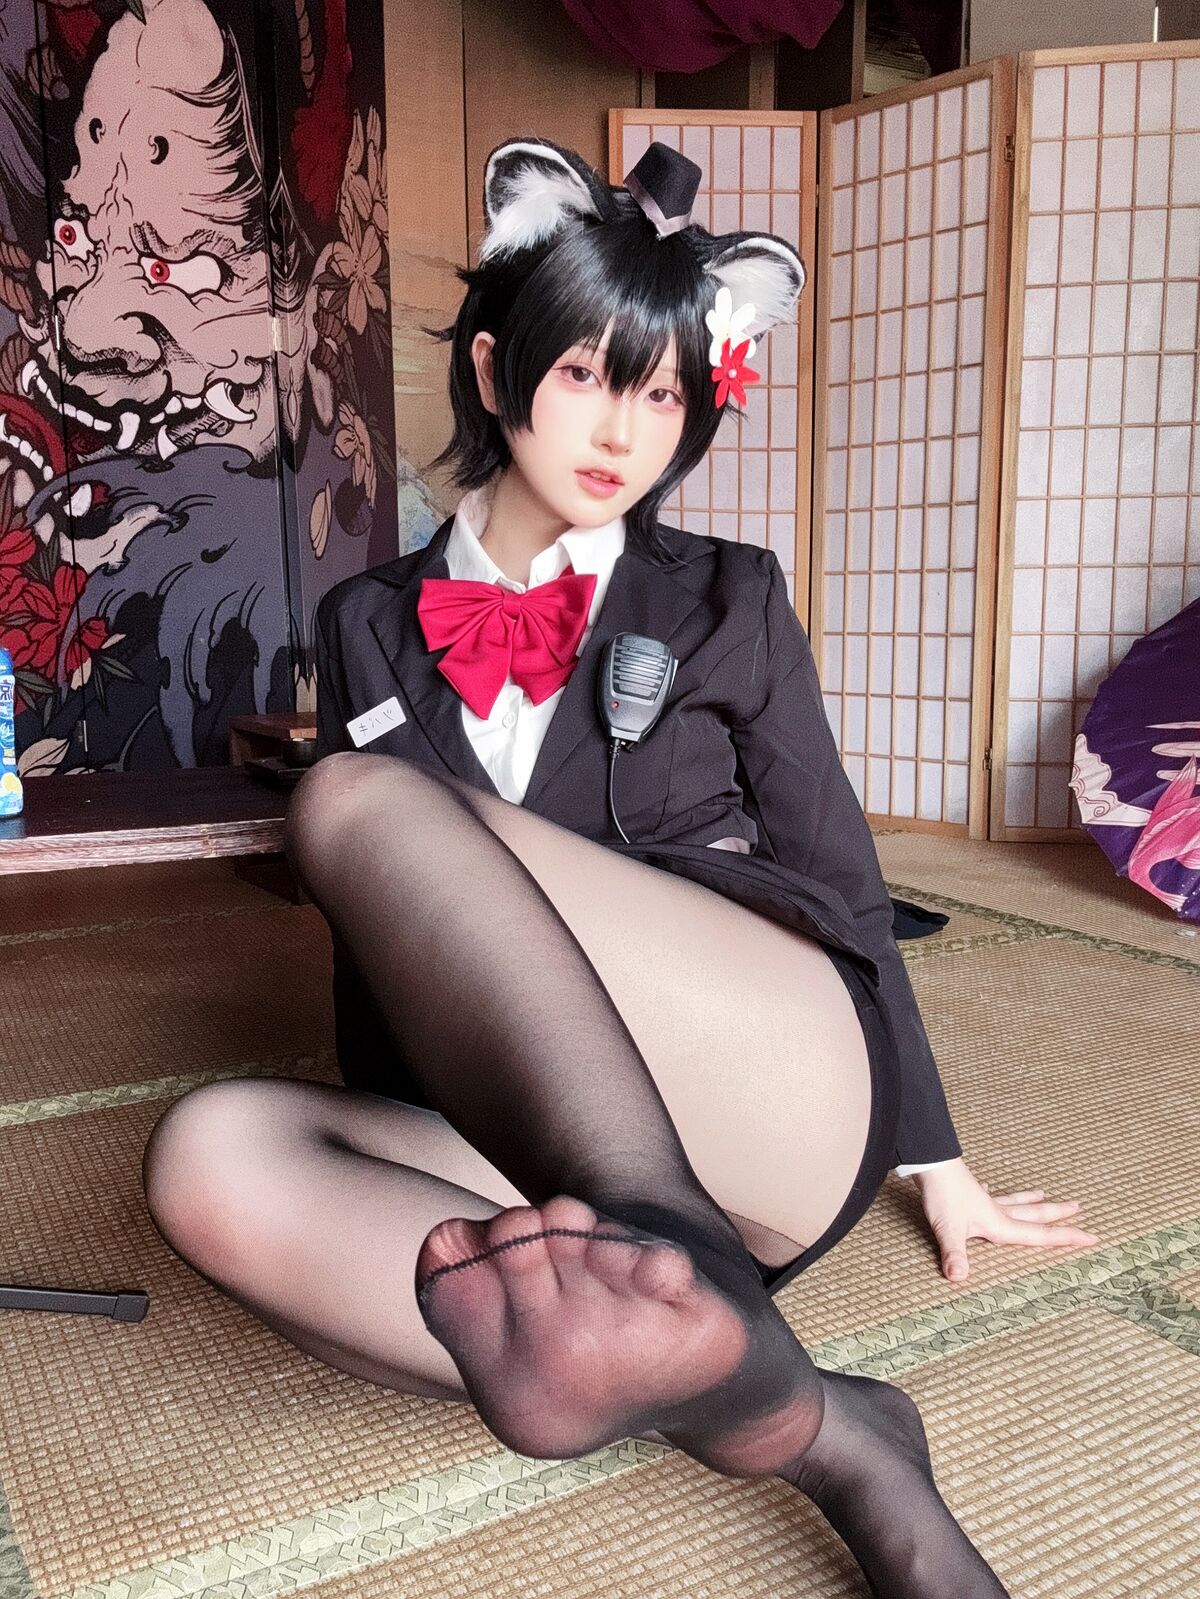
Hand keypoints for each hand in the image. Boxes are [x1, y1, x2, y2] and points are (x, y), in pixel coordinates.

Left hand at [909, 1157, 1099, 1281]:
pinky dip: (992, 1192)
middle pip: (1033, 1214)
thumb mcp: (950, 1230)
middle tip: (1079, 1207)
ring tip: (1043, 1193)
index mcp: (1000, 1224)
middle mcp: (996, 1211)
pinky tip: (988, 1186)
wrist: (930, 1163)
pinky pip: (986, 1194)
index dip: (1067, 1238)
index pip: (1040, 1235)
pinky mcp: (966, 1193)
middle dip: (1057, 1214)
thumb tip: (959, 1279)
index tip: (1093, 1237)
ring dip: (1030, 1200)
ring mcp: (982, 1200)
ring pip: (1013, 1201)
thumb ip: (956, 1255)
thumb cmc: (942, 1196)